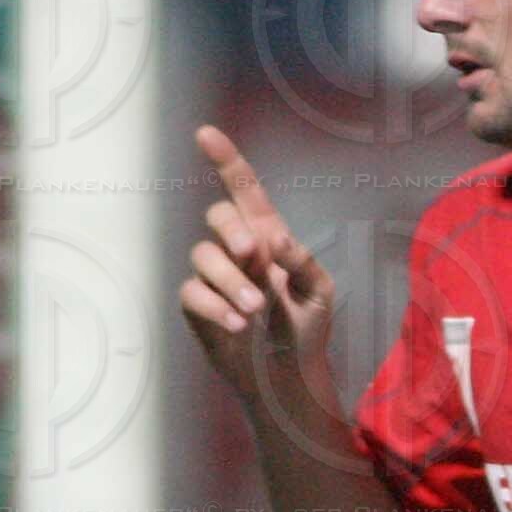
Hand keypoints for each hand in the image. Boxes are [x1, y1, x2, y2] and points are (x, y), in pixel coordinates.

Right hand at [180, 125, 335, 401]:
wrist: (290, 377)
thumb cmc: (307, 328)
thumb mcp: (320, 292)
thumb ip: (303, 262)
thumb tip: (275, 240)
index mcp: (268, 237)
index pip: (245, 190)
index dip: (225, 161)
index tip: (205, 134)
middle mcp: (237, 251)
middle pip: (217, 216)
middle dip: (231, 230)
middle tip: (250, 254)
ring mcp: (215, 278)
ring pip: (202, 255)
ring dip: (229, 279)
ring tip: (254, 310)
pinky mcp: (198, 307)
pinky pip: (192, 292)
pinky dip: (214, 306)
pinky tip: (236, 324)